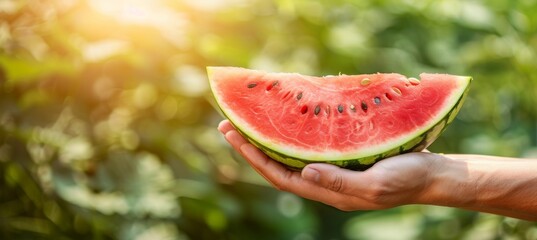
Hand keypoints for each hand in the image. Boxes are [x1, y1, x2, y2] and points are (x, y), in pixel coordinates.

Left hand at [217, 120, 444, 210]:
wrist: (431, 175)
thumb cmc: (407, 179)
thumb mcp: (375, 185)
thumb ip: (340, 183)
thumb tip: (304, 172)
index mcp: (328, 192)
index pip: (280, 176)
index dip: (255, 157)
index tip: (233, 136)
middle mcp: (324, 182)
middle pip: (279, 165)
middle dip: (252, 147)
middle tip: (227, 126)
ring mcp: (333, 169)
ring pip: (291, 154)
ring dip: (268, 138)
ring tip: (249, 119)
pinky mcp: (343, 156)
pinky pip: (310, 145)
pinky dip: (293, 133)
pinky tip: (287, 118)